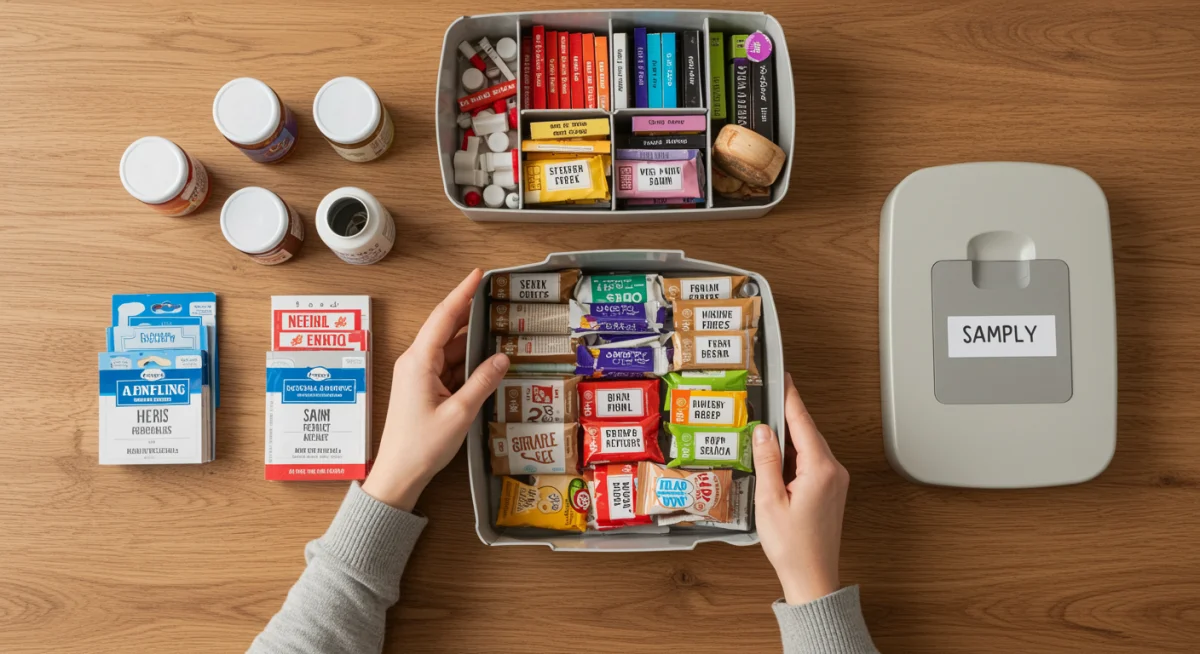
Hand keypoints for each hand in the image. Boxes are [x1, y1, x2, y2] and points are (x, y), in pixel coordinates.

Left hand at [362, 269, 509, 510]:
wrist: (398, 474)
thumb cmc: (421, 446)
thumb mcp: (459, 414)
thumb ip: (482, 382)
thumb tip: (501, 358)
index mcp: (419, 362)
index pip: (443, 317)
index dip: (462, 293)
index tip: (478, 274)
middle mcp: (415, 362)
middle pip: (446, 329)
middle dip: (471, 312)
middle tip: (497, 298)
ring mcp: (418, 375)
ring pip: (450, 349)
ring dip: (472, 341)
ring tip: (500, 329)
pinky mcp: (423, 388)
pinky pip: (448, 367)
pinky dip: (467, 362)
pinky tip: (487, 361)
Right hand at [753, 373, 849, 604]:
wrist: (813, 578)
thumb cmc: (792, 546)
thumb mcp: (770, 500)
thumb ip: (766, 460)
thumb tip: (763, 430)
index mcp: (820, 469)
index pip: (802, 422)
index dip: (790, 397)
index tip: (783, 377)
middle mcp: (833, 471)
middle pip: (808, 431)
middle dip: (787, 414)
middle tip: (766, 396)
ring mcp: (835, 481)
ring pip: (810, 446)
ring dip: (790, 435)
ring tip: (765, 424)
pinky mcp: (831, 490)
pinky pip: (813, 460)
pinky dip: (795, 453)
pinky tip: (777, 454)